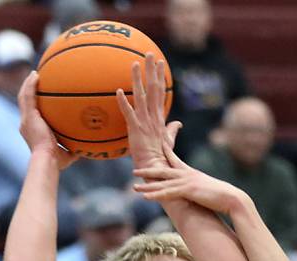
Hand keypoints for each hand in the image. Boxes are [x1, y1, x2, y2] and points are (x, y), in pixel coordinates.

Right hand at [17, 72, 77, 169]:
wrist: (47, 160)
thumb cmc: (56, 162)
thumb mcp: (67, 155)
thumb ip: (74, 150)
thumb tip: (85, 148)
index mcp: (32, 131)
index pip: (31, 114)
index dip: (34, 105)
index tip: (40, 98)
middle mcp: (26, 124)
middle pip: (24, 103)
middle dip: (29, 91)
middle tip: (35, 81)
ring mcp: (26, 120)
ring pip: (23, 97)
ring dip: (28, 84)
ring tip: (34, 74)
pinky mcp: (28, 116)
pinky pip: (28, 96)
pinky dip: (31, 85)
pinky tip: (36, 75)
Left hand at [116, 54, 181, 168]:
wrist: (156, 169)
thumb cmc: (161, 158)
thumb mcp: (168, 142)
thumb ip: (172, 130)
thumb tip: (179, 123)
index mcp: (159, 118)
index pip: (160, 92)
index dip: (160, 77)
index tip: (160, 62)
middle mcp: (153, 117)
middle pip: (153, 89)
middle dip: (152, 71)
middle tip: (150, 53)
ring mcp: (144, 122)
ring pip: (141, 96)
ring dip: (137, 79)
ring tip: (134, 63)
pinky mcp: (136, 130)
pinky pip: (128, 113)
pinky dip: (123, 102)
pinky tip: (118, 91)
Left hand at [134, 149, 247, 213]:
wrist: (232, 198)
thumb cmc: (223, 196)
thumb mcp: (208, 189)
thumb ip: (198, 188)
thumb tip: (196, 192)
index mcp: (191, 173)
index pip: (174, 159)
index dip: (163, 151)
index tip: (154, 146)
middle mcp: (187, 175)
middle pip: (163, 170)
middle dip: (148, 170)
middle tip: (134, 169)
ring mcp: (187, 182)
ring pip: (162, 183)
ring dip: (147, 185)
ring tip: (134, 187)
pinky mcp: (188, 191)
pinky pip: (167, 193)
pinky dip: (156, 195)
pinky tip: (145, 197)